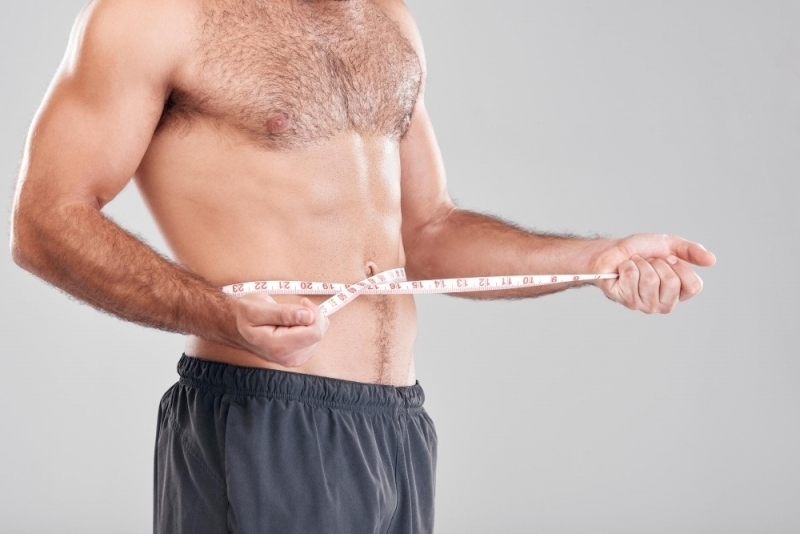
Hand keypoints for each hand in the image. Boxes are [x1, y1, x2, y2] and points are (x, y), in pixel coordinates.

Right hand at [234, 295, 329, 365]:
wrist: (237, 327)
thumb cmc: (245, 315)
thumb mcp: (258, 308)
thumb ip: (284, 313)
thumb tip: (308, 316)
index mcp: (278, 346)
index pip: (315, 333)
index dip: (314, 314)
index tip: (303, 302)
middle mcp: (288, 357)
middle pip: (318, 334)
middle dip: (312, 316)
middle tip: (297, 306)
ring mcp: (294, 359)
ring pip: (319, 336)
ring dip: (310, 321)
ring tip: (291, 315)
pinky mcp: (299, 356)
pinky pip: (315, 338)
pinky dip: (309, 327)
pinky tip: (295, 323)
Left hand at [591, 233, 715, 313]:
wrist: (613, 250)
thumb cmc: (641, 250)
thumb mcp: (670, 245)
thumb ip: (692, 251)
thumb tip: (712, 260)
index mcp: (678, 292)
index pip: (693, 286)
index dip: (680, 266)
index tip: (669, 258)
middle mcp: (664, 303)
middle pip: (671, 282)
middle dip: (658, 264)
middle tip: (649, 262)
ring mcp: (644, 305)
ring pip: (650, 280)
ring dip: (641, 264)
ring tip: (636, 265)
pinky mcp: (626, 300)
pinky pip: (631, 277)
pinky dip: (627, 266)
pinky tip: (623, 269)